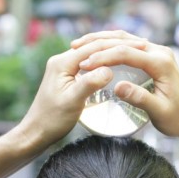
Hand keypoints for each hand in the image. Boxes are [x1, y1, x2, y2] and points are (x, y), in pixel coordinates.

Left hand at [16, 37, 145, 146]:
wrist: (36, 132)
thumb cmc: (52, 120)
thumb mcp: (72, 102)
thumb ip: (89, 83)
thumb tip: (109, 69)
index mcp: (62, 62)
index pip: (94, 47)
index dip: (118, 45)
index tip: (139, 46)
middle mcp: (62, 60)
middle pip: (94, 46)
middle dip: (117, 45)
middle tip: (142, 45)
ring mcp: (64, 68)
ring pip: (92, 54)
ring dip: (112, 51)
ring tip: (134, 51)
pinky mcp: (68, 76)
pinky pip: (89, 63)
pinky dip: (104, 61)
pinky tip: (117, 65)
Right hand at [71, 31, 178, 138]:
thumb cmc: (177, 118)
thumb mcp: (159, 112)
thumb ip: (140, 99)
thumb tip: (117, 87)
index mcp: (161, 63)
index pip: (127, 53)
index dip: (103, 57)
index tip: (84, 64)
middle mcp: (160, 52)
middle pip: (123, 40)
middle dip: (98, 44)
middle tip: (76, 49)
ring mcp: (157, 52)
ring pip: (125, 38)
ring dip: (102, 40)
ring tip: (80, 44)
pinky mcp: (153, 56)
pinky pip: (128, 44)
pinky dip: (111, 44)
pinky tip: (96, 49)